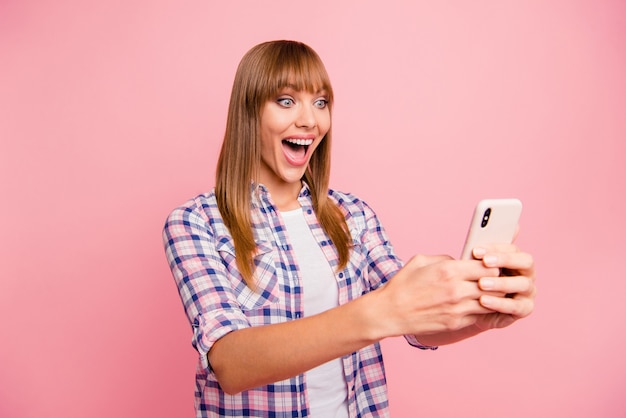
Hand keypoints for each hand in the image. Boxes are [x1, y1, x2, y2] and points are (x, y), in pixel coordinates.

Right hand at [372, 254, 500, 337]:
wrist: (390, 312)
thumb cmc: (403, 284)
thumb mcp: (421, 260)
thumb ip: (445, 258)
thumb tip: (460, 261)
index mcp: (449, 270)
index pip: (488, 266)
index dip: (492, 265)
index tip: (490, 265)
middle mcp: (457, 290)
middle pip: (494, 285)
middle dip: (497, 281)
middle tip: (494, 280)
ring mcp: (457, 309)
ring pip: (491, 302)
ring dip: (492, 298)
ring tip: (487, 293)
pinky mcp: (455, 323)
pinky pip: (478, 315)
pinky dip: (480, 310)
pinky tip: (475, 305)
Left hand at [470, 244, 536, 330]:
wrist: (474, 309)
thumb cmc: (476, 282)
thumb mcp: (475, 269)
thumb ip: (477, 257)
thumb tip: (473, 245)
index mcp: (517, 259)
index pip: (512, 249)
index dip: (495, 248)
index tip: (476, 251)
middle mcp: (527, 273)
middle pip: (525, 261)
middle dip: (505, 260)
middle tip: (485, 262)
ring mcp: (529, 291)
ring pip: (522, 284)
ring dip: (501, 282)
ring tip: (482, 283)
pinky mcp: (525, 309)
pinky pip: (516, 306)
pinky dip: (499, 303)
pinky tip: (483, 300)